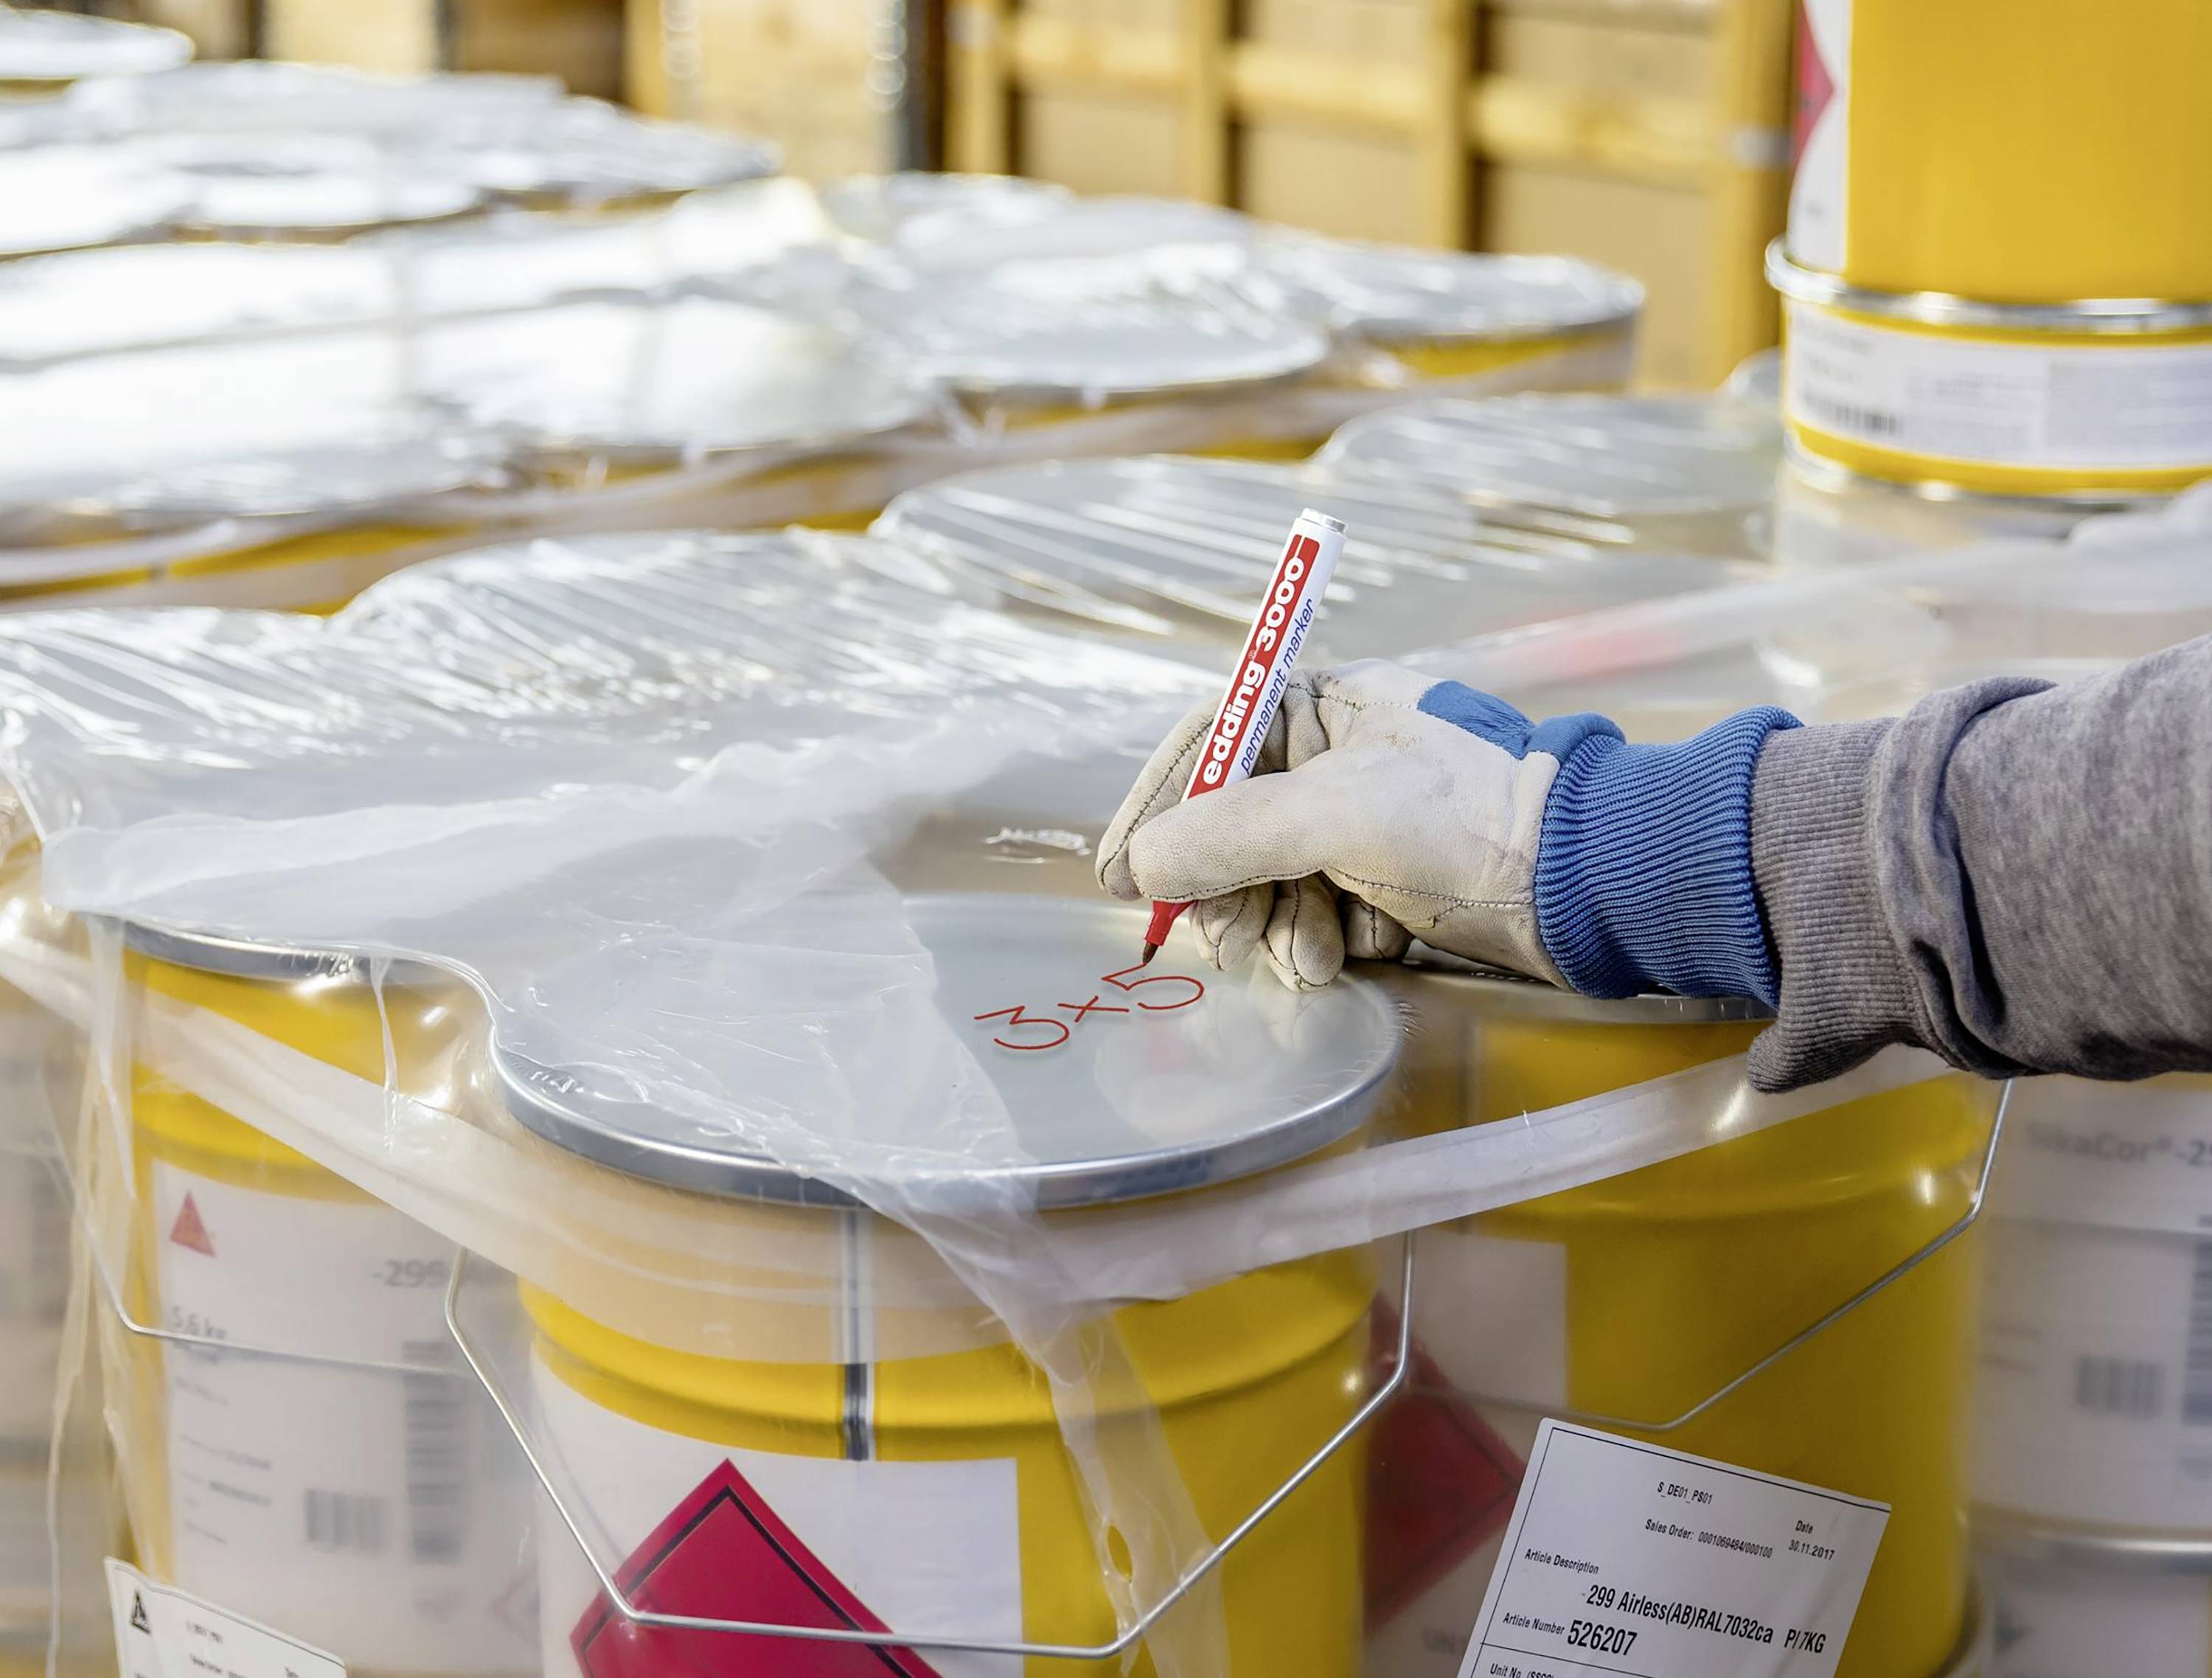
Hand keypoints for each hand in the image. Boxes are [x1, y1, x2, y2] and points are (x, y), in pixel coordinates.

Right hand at [1098, 660, 1619, 989]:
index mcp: (1324, 706)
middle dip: (1228, 892)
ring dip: (1282, 928)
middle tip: (1227, 944)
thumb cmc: (1469, 818)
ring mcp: (1368, 823)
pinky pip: (1325, 914)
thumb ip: (1227, 834)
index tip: (1118, 874)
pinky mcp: (1396, 881)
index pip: (1208, 747)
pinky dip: (1335, 941)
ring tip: (1314, 959)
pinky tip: (1367, 949)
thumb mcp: (1333, 814)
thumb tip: (1145, 863)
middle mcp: (1339, 758)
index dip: (1156, 809)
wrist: (1590, 881)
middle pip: (1233, 826)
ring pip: (1275, 882)